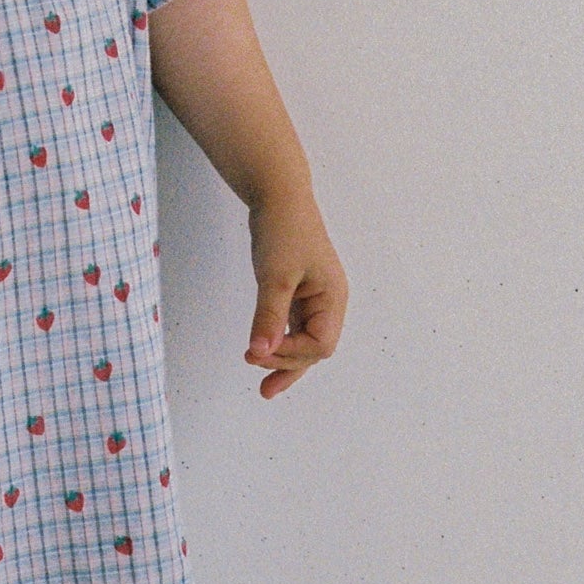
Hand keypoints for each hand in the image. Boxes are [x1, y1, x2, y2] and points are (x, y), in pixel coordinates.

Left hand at [243, 185, 348, 399]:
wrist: (277, 195)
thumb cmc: (283, 229)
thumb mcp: (275, 275)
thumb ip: (268, 316)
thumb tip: (259, 353)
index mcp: (333, 298)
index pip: (320, 344)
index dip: (291, 354)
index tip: (259, 350)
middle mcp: (327, 302)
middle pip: (313, 348)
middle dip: (286, 361)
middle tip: (250, 360)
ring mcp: (312, 299)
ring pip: (302, 342)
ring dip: (283, 361)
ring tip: (265, 389)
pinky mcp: (296, 294)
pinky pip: (291, 328)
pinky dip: (278, 343)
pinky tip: (262, 355)